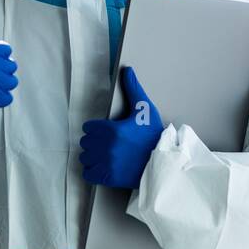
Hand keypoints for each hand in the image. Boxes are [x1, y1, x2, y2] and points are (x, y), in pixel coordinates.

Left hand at [80, 66, 164, 188]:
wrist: (163, 163)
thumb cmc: (154, 136)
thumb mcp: (145, 110)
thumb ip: (133, 89)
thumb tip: (127, 70)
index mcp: (111, 130)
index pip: (88, 128)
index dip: (96, 129)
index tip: (106, 131)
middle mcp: (106, 147)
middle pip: (85, 143)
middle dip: (94, 142)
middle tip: (107, 144)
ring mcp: (106, 163)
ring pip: (85, 158)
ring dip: (92, 157)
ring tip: (105, 155)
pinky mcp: (108, 178)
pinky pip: (88, 174)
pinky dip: (93, 172)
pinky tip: (104, 167)